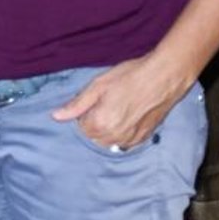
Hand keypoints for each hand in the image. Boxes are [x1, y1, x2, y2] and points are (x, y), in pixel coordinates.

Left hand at [50, 54, 193, 150]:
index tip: (94, 101)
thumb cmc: (129, 77)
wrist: (163, 77)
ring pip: (108, 142)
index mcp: (99, 124)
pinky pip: (124, 143)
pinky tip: (128, 116)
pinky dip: (121, 133)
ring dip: (108, 130)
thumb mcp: (98, 86)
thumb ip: (76, 105)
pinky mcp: (143, 138)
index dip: (84, 113)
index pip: (80, 128)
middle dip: (95, 123)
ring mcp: (130, 140)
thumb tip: (56, 116)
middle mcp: (114, 137)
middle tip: (107, 103)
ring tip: (118, 108)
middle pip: (93, 137)